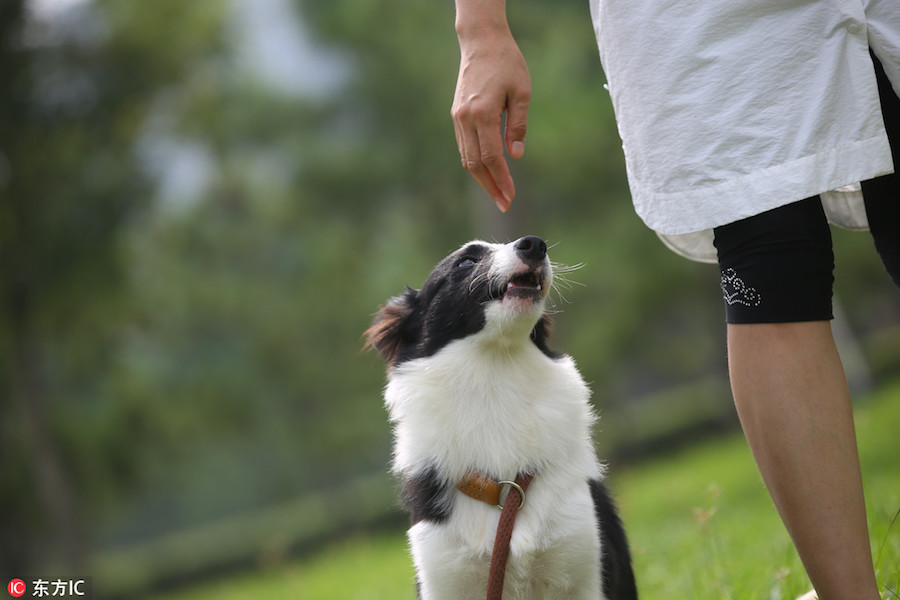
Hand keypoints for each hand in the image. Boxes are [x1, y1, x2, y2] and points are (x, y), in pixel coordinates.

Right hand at [451, 26, 530, 211]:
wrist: (481, 42)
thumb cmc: (507, 63)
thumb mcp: (522, 93)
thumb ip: (518, 126)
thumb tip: (516, 156)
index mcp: (482, 113)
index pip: (491, 157)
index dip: (502, 180)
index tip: (511, 196)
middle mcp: (465, 119)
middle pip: (474, 164)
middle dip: (490, 187)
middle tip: (505, 204)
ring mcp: (458, 118)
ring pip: (466, 158)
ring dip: (482, 179)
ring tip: (498, 193)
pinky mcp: (456, 116)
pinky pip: (464, 147)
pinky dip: (475, 163)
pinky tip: (488, 173)